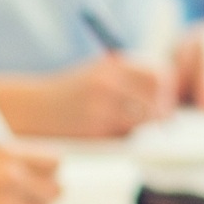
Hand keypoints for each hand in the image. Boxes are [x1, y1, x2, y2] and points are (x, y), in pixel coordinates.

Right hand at [0, 56, 173, 138]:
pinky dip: (124, 138)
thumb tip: (168, 101)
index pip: (160, 75)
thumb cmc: (73, 92)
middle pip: (157, 100)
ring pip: (143, 122)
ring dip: (142, 127)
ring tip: (127, 125)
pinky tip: (107, 133)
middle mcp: (109, 83)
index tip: (165, 101)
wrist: (36, 109)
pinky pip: (125, 137)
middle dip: (162, 113)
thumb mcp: (100, 73)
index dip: (168, 90)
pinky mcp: (95, 132)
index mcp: (113, 65)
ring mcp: (102, 108)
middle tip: (161, 122)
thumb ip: (131, 80)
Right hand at [0, 147, 61, 203]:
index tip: (41, 178)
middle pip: (55, 191)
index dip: (49, 172)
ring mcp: (7, 203)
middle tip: (27, 199)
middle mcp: (11, 176)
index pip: (54, 162)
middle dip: (42, 196)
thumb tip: (42, 179)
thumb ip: (11, 165)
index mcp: (6, 154)